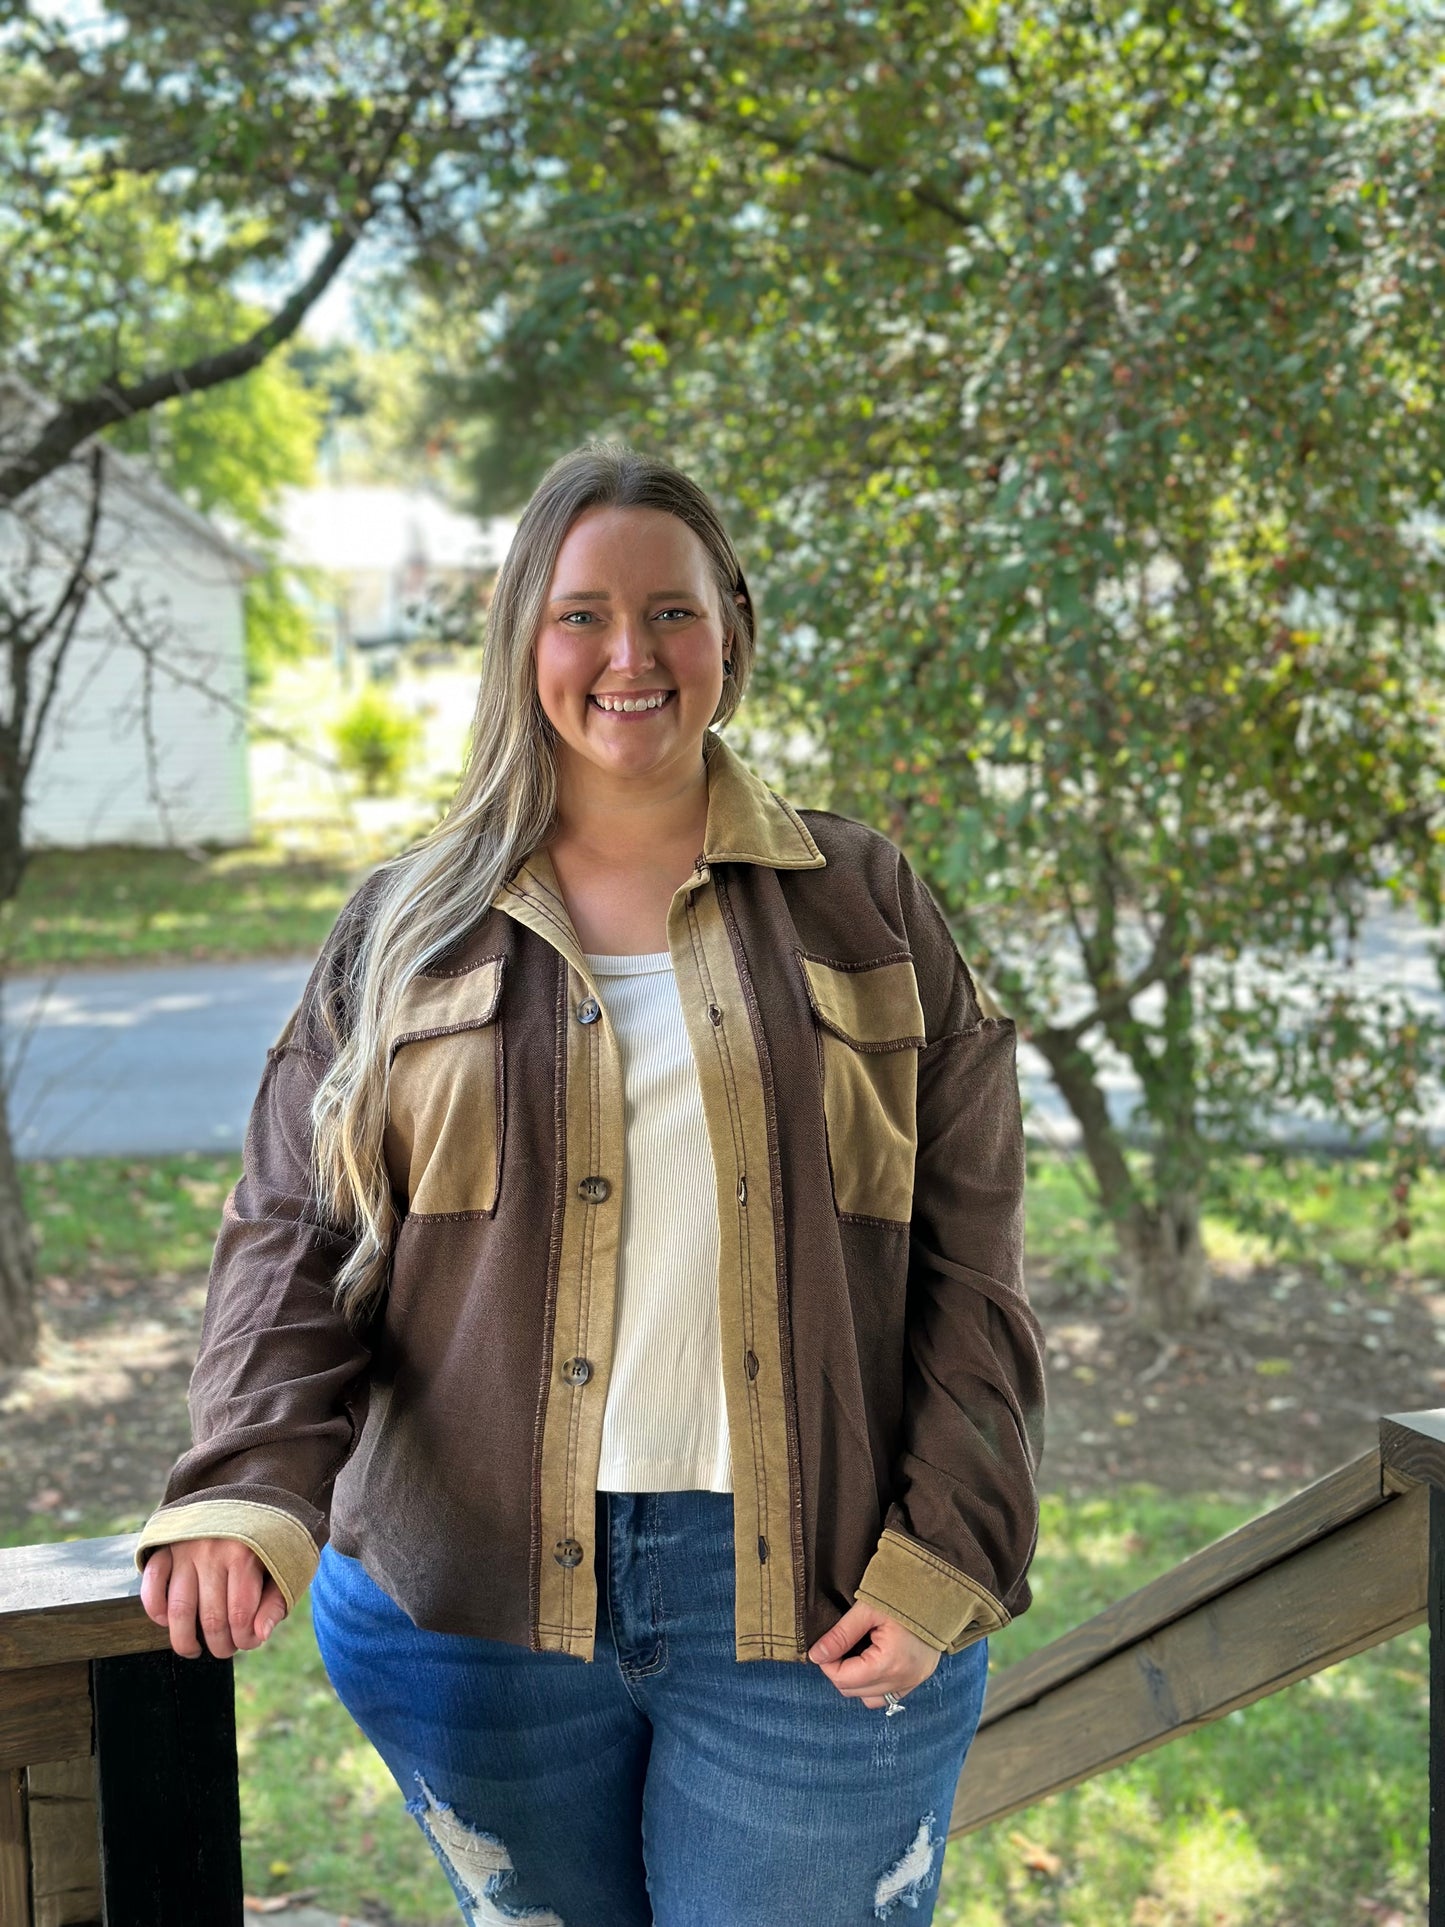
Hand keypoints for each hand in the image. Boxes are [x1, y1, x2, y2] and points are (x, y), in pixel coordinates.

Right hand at [139, 1538, 286, 1659]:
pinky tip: (166, 1622)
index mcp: (246, 1554)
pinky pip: (152, 1584)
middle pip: (210, 1618)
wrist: (250, 1497)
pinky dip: (155, 1609)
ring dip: (185, 1640)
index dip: (245, 1639)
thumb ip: (276, 1601)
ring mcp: (185, 1548)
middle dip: (220, 1645)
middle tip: (225, 1648)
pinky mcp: (166, 1546)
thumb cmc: (269, 1540)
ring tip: (195, 1649)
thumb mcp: (285, 1565)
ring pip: (178, 1610)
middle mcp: (212, 1550)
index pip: (240, 1616)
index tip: (250, 1642)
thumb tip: (260, 1636)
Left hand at [807, 1599, 941, 1707]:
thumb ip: (840, 1635)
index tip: (826, 1646)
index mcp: (889, 1663)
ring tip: (856, 1655)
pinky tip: (871, 1663)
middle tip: (838, 1647)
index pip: (844, 1680)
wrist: (937, 1591)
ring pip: (869, 1699)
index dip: (828, 1664)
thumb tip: (816, 1655)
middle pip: (854, 1692)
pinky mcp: (918, 1680)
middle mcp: (903, 1679)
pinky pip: (888, 1696)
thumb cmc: (901, 1597)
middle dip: (839, 1672)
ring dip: (856, 1682)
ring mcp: (913, 1682)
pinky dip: (874, 1685)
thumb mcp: (866, 1610)